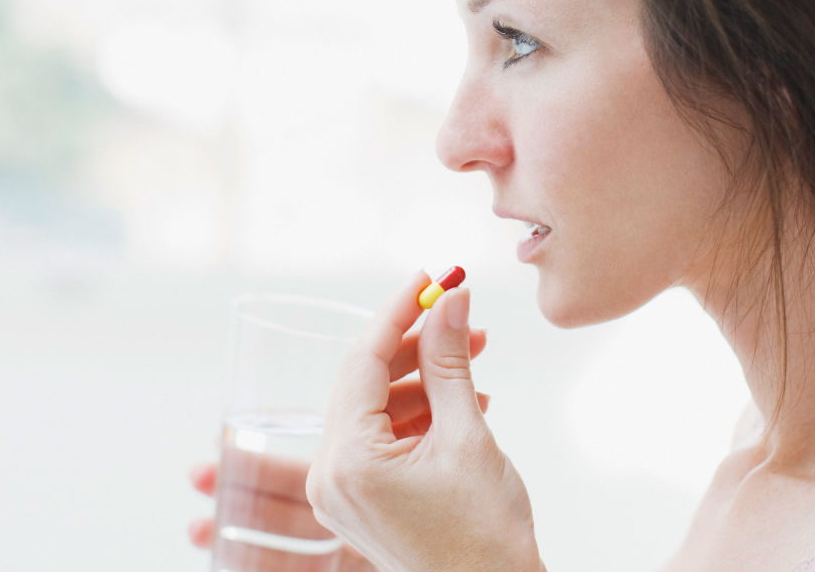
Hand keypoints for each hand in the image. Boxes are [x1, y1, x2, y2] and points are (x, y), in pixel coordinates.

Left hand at [187, 323, 492, 570]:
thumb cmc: (486, 535)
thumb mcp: (468, 435)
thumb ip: (449, 362)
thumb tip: (449, 300)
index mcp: (346, 462)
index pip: (362, 362)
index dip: (396, 314)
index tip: (427, 279)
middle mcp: (329, 478)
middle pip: (363, 383)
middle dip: (414, 346)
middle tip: (459, 314)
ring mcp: (340, 493)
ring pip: (373, 409)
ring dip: (421, 380)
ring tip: (473, 358)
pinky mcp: (359, 502)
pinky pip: (378, 438)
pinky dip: (415, 414)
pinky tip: (461, 398)